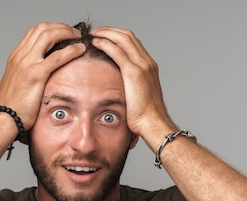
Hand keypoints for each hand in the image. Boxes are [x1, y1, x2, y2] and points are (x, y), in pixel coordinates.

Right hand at [0, 23, 84, 131]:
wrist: (4, 118)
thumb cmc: (12, 107)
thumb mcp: (18, 85)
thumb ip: (27, 76)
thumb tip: (40, 76)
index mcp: (16, 58)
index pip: (34, 32)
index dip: (51, 28)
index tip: (63, 32)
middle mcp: (20, 56)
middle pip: (41, 29)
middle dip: (60, 26)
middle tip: (74, 32)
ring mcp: (27, 64)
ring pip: (48, 36)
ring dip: (66, 32)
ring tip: (78, 37)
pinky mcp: (35, 74)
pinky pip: (57, 56)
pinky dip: (71, 50)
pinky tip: (79, 49)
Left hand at [90, 27, 175, 144]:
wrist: (153, 124)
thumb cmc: (146, 117)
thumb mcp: (140, 97)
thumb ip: (132, 88)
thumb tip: (121, 90)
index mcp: (150, 67)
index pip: (133, 43)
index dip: (118, 36)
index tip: (105, 37)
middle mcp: (148, 63)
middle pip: (128, 36)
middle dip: (111, 30)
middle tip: (96, 31)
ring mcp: (142, 66)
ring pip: (123, 38)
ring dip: (106, 33)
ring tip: (93, 34)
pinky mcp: (133, 72)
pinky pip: (117, 51)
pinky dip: (105, 43)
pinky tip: (95, 43)